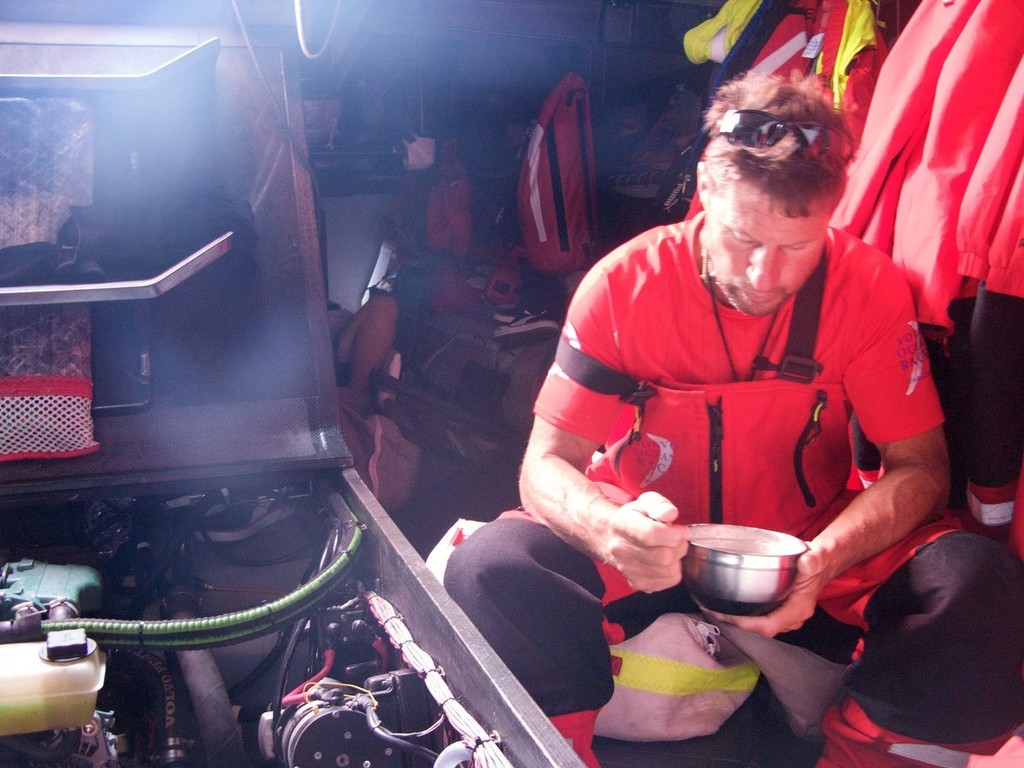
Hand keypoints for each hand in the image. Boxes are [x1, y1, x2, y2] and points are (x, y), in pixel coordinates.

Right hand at [599, 492, 689, 593]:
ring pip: (668, 571)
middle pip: (663, 556)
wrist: (611, 536)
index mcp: (621, 525)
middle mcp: (620, 549)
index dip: (673, 534)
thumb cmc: (633, 518)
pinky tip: (666, 561)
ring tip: (670, 549)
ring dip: (677, 559)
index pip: (651, 534)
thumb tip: (670, 514)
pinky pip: (668, 582)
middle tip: (677, 539)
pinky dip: (674, 571)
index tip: (682, 531)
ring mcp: (626, 568)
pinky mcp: (636, 583)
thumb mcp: (645, 502)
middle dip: (678, 546)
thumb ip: (659, 505)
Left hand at [699, 542, 829, 636]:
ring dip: (738, 620)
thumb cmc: (819, 560)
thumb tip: (807, 563)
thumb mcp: (817, 557)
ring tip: (715, 609)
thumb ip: (813, 561)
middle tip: (712, 610)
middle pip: (761, 629)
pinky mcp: (781, 609)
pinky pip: (761, 617)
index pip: (769, 626)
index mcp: (799, 608)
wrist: (824, 561)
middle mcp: (793, 616)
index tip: (727, 615)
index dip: (747, 624)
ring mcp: (787, 614)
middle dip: (736, 622)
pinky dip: (744, 613)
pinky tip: (730, 605)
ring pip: (760, 624)